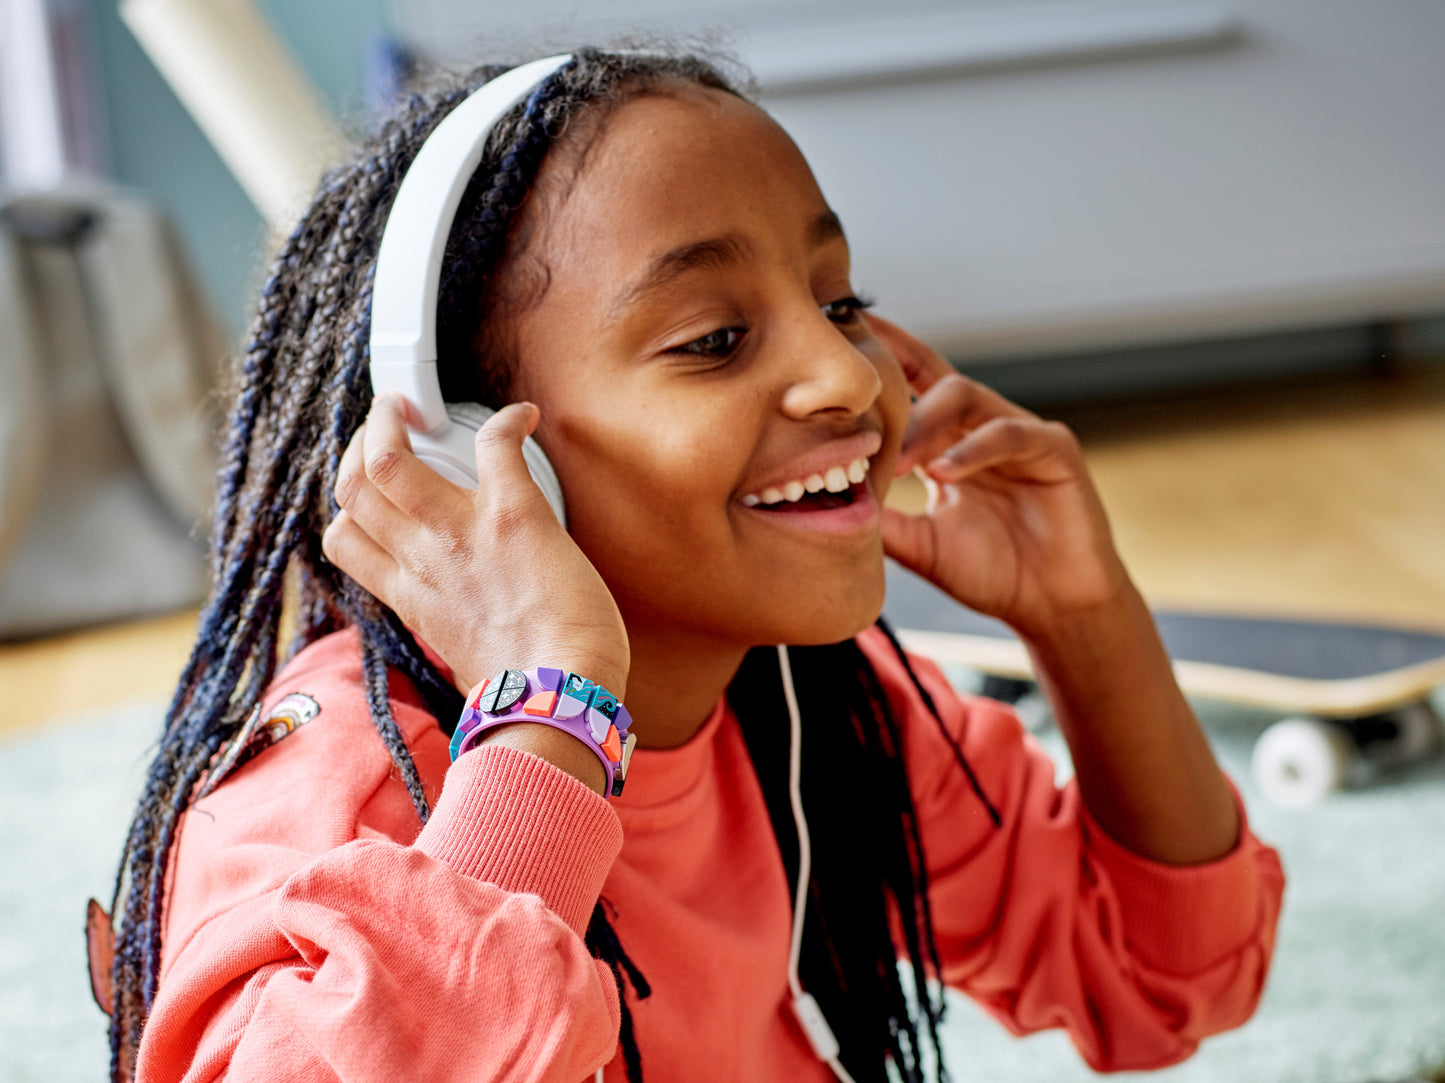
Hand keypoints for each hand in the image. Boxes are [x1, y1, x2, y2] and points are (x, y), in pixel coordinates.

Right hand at [322, 394, 629, 697]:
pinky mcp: (512, 514)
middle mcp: (421, 560)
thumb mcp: (462, 656)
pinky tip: (522, 417)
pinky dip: (507, 422)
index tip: (372, 484)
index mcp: (410, 597)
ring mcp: (459, 534)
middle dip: (361, 443)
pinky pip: (493, 446)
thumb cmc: (526, 694)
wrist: (560, 701)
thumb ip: (453, 624)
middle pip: (352, 486)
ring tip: (409, 408)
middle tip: (388, 425)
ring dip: (392, 420)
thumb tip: (468, 622)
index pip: (343, 538)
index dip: (349, 503)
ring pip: (386, 459)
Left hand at [871, 314, 1131, 637]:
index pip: (912, 384)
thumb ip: (882, 520)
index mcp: (950, 441)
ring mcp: (1019, 432)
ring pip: (965, 395)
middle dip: (892, 394)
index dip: (882, 357)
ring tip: (899, 459)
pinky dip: (972, 449)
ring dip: (926, 423)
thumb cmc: (991, 573)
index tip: (840, 334)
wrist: (1052, 607)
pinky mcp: (1054, 448)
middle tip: (856, 424)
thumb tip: (822, 502)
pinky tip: (943, 472)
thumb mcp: (921, 545)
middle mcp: (982, 427)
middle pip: (932, 380)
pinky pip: (1008, 432)